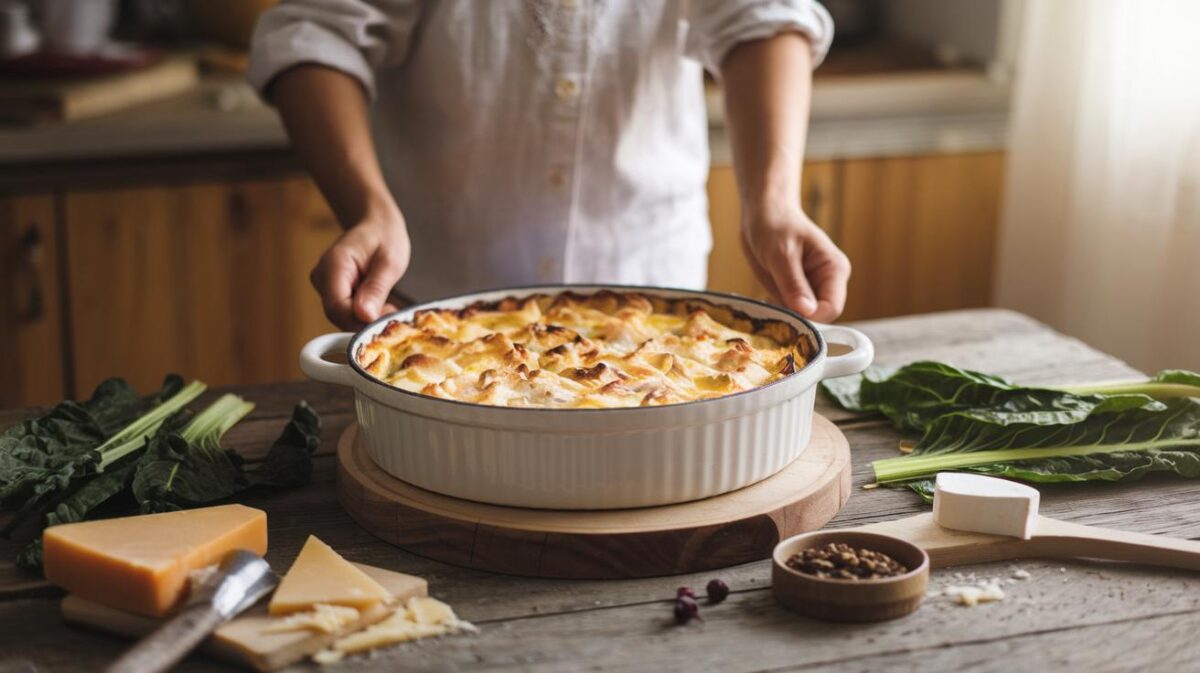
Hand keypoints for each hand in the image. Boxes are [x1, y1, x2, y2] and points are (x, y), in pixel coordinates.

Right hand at [310, 211, 410, 329]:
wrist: (377, 226)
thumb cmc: (385, 238)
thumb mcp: (390, 262)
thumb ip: (376, 288)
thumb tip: (365, 316)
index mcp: (335, 264)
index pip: (337, 306)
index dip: (360, 320)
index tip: (387, 320)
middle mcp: (322, 276)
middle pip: (337, 313)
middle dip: (365, 322)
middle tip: (392, 315)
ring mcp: (324, 284)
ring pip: (341, 315)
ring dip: (365, 319)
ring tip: (389, 308)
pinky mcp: (331, 291)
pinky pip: (344, 311)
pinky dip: (363, 314)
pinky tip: (380, 306)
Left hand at [740, 204, 850, 321]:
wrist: (763, 214)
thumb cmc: (775, 225)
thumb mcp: (781, 254)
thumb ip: (794, 284)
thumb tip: (806, 312)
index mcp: (834, 269)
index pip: (832, 308)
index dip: (810, 316)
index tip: (786, 310)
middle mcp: (828, 282)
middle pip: (818, 316)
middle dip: (796, 314)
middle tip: (773, 298)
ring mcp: (813, 288)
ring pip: (803, 316)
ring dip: (785, 311)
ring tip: (772, 288)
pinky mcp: (798, 291)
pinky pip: (791, 311)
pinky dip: (778, 307)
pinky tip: (769, 290)